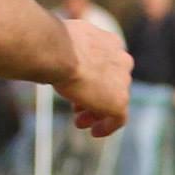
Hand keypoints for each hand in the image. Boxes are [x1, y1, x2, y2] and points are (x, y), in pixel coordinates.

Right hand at [53, 19, 132, 137]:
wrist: (59, 51)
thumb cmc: (53, 45)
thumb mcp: (63, 42)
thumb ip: (67, 50)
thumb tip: (51, 53)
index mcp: (110, 42)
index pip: (106, 64)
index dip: (93, 78)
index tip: (78, 88)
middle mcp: (121, 59)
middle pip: (111, 83)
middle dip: (94, 96)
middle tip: (76, 109)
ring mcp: (123, 81)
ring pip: (114, 100)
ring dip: (97, 112)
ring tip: (79, 122)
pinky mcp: (120, 101)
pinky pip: (119, 118)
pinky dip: (107, 126)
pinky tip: (94, 132)